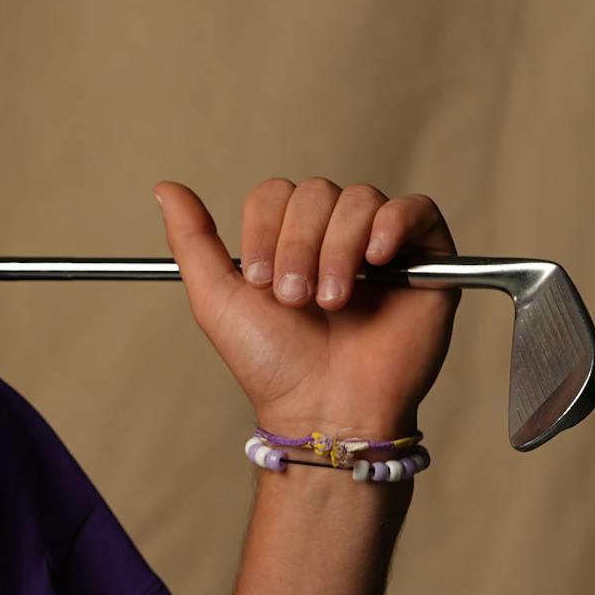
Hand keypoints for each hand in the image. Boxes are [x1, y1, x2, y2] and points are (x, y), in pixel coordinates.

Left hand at [151, 177, 459, 439]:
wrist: (324, 407)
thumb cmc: (272, 362)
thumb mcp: (217, 298)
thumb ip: (192, 240)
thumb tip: (166, 187)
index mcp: (289, 240)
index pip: (276, 193)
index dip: (264, 229)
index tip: (258, 281)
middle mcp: (335, 235)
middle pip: (315, 192)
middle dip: (297, 246)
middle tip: (296, 299)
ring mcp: (382, 245)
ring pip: (358, 199)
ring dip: (336, 249)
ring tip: (331, 301)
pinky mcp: (427, 258)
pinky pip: (416, 207)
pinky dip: (391, 224)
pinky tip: (374, 261)